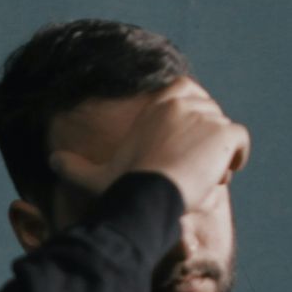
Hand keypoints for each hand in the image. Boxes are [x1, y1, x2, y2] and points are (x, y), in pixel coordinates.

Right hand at [49, 77, 250, 211]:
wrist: (148, 195)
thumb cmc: (123, 186)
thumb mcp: (96, 175)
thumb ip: (75, 167)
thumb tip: (51, 162)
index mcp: (160, 102)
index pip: (188, 96)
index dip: (189, 123)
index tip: (181, 149)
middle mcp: (184, 101)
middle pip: (209, 117)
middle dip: (204, 142)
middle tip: (189, 172)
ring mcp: (206, 114)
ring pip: (223, 133)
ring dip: (217, 156)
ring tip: (200, 179)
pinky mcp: (225, 132)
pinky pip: (240, 141)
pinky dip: (236, 158)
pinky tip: (220, 175)